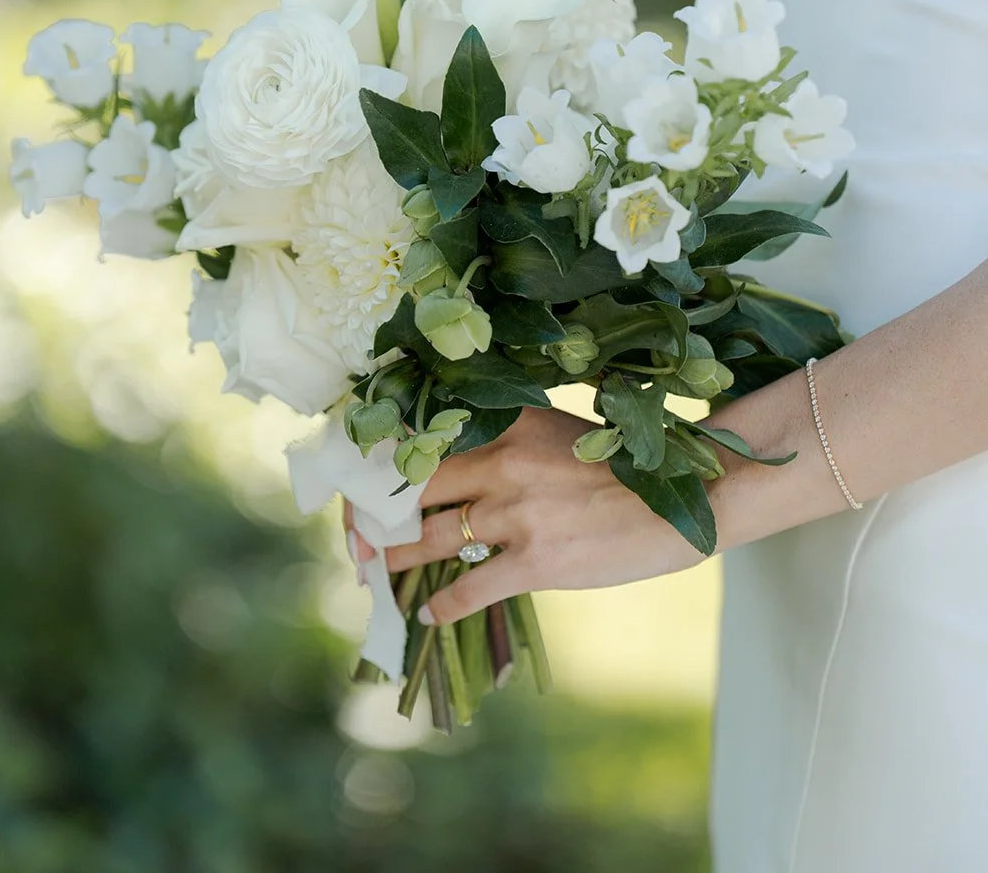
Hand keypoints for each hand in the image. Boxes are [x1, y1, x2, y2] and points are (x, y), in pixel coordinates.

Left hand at [376, 406, 704, 625]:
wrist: (680, 502)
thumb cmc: (620, 467)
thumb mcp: (557, 434)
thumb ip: (507, 443)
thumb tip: (456, 468)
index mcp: (507, 424)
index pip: (427, 441)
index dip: (385, 465)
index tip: (363, 482)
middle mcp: (503, 464)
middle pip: (415, 489)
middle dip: (376, 515)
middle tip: (357, 535)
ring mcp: (516, 514)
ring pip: (431, 538)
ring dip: (396, 559)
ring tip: (377, 571)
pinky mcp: (534, 562)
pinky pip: (469, 589)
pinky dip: (442, 604)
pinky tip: (428, 614)